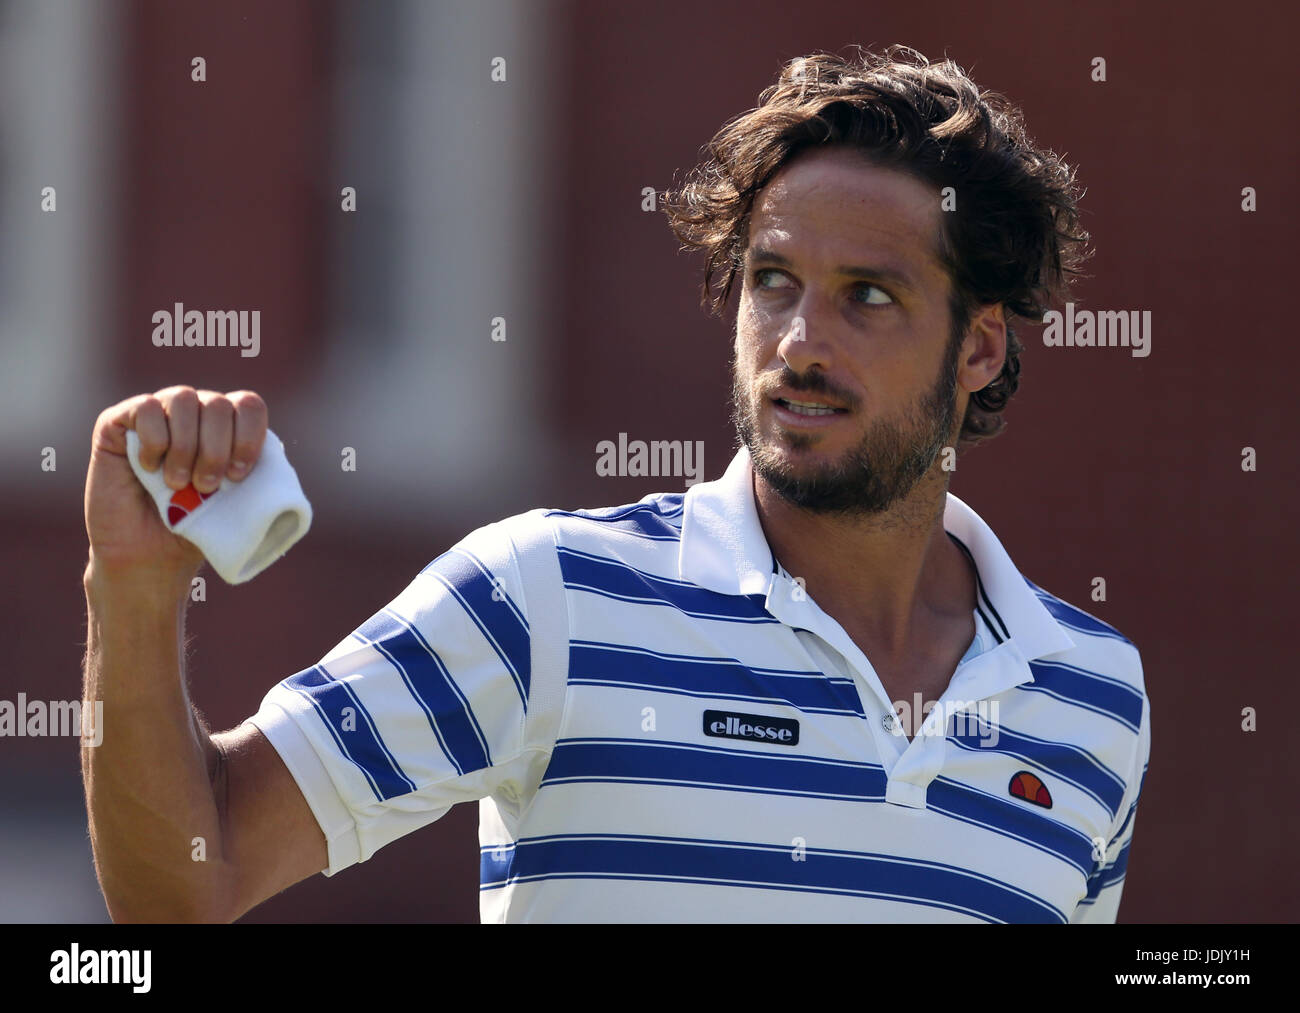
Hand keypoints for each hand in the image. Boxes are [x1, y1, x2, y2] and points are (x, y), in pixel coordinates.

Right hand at [84, 386, 267, 587]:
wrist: (148, 556)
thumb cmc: (195, 529)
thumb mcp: (238, 502)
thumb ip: (257, 474)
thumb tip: (276, 454)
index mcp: (227, 427)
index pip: (249, 406)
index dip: (248, 437)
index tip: (239, 476)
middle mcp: (194, 412)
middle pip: (218, 404)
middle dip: (216, 450)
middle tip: (206, 487)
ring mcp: (157, 412)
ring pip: (183, 398)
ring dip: (185, 446)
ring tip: (177, 483)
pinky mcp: (118, 420)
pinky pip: (145, 407)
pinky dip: (154, 440)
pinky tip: (150, 468)